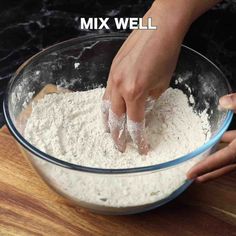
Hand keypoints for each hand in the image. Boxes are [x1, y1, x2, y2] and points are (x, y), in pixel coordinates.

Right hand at [102, 1, 189, 153]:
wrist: (158, 28)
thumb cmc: (165, 54)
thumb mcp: (162, 83)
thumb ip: (149, 100)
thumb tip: (141, 109)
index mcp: (134, 91)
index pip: (134, 122)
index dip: (137, 138)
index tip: (141, 148)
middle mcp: (119, 87)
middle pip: (115, 118)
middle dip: (117, 136)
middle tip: (120, 147)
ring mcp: (112, 78)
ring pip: (106, 107)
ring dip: (108, 122)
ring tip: (110, 132)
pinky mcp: (111, 71)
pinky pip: (106, 94)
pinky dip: (108, 107)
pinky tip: (110, 111)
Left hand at [187, 93, 235, 181]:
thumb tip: (222, 101)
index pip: (221, 160)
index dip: (205, 168)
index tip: (189, 175)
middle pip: (225, 166)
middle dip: (209, 173)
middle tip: (194, 178)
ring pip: (230, 156)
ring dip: (217, 158)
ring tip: (203, 160)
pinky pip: (235, 144)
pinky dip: (226, 142)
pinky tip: (220, 136)